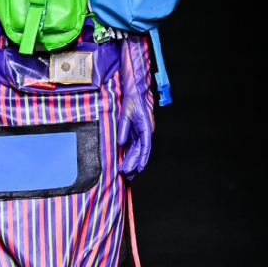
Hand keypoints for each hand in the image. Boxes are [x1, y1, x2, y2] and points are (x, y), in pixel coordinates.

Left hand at [118, 36, 153, 178]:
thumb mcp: (126, 114)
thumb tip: (121, 143)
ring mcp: (141, 132)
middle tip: (127, 174)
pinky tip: (126, 162)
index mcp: (146, 128)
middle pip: (140, 151)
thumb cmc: (132, 101)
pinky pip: (133, 145)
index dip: (143, 159)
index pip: (145, 146)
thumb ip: (123, 129)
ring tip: (127, 173)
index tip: (140, 169)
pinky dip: (130, 154)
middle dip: (134, 163)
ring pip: (137, 149)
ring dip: (132, 161)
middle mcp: (145, 132)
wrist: (134, 91)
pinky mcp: (135, 131)